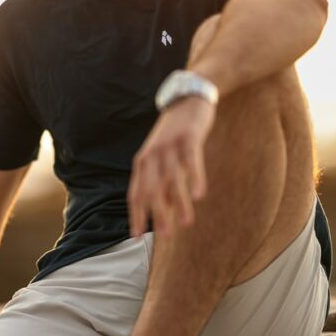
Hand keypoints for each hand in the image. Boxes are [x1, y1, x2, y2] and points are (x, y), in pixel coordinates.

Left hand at [128, 96, 216, 238]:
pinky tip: (200, 195)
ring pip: (172, 180)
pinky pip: (191, 161)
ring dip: (179, 203)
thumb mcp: (162, 157)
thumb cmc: (175, 135)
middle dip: (158, 215)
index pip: (135, 194)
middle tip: (166, 237)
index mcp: (142, 162)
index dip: (136, 215)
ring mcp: (169, 146)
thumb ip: (160, 181)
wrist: (188, 98)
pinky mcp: (188, 138)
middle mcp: (152, 155)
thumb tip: (163, 212)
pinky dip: (195, 178)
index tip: (137, 236)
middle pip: (152, 190)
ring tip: (187, 224)